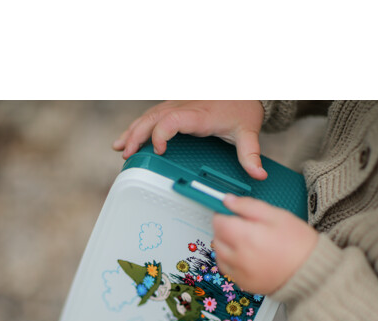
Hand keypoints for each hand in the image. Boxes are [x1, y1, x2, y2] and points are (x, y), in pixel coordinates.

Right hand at [112, 100, 267, 179]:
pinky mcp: (174, 106)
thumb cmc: (243, 109)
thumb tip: (258, 175)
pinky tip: (126, 138)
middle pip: (154, 118)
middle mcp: (184, 106)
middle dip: (137, 135)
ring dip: (132, 131)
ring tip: (119, 148)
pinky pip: (151, 115)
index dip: (161, 133)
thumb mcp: (249, 131)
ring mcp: (177, 104)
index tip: (159, 150)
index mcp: (200, 114)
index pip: (173, 120)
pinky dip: (137, 127)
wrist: (243, 88)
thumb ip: (250, 154)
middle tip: (127, 153)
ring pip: (149, 115)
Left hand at [212, 194, 318, 294]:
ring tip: (245, 242)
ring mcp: (239, 272)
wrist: (312, 272)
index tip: (233, 214)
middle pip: (217, 237)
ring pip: (219, 254)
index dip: (224, 214)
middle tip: (242, 227)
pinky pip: (227, 269)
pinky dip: (230, 261)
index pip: (218, 221)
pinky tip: (245, 256)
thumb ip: (248, 206)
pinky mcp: (243, 283)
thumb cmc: (298, 242)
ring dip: (225, 245)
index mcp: (245, 236)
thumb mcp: (277, 215)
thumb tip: (228, 200)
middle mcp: (238, 256)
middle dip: (225, 229)